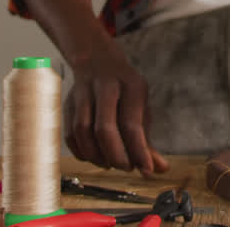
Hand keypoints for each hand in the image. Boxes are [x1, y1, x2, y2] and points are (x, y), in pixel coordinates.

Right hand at [63, 34, 169, 174]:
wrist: (96, 59)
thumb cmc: (125, 91)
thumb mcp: (142, 107)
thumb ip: (148, 140)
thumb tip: (161, 169)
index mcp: (131, 85)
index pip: (132, 124)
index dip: (138, 151)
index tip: (146, 171)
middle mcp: (105, 86)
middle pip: (104, 127)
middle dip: (115, 155)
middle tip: (125, 168)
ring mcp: (83, 93)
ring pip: (82, 130)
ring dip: (96, 155)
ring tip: (109, 163)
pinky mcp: (68, 103)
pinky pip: (70, 133)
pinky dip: (81, 151)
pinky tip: (93, 157)